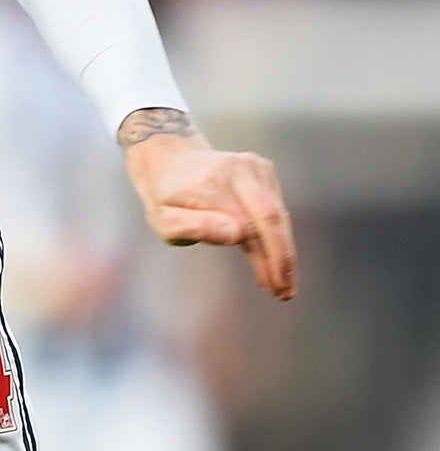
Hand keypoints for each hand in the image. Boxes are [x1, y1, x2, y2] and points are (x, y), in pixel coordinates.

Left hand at [120, 108, 295, 300]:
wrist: (168, 159)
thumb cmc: (165, 198)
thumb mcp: (163, 221)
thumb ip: (195, 228)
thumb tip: (238, 234)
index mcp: (210, 184)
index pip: (248, 227)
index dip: (266, 260)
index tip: (273, 288)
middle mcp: (236, 169)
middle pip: (273, 218)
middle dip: (284, 257)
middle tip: (287, 292)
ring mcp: (252, 165)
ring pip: (279, 214)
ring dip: (284, 250)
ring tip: (282, 282)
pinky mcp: (263, 168)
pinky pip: (276, 207)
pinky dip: (277, 234)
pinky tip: (270, 256)